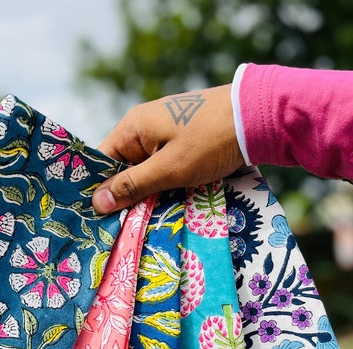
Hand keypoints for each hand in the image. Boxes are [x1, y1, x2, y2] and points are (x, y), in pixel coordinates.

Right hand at [92, 84, 243, 213]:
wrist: (256, 118)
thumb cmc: (209, 142)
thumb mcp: (168, 169)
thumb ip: (132, 186)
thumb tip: (96, 202)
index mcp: (133, 127)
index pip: (102, 161)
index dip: (100, 189)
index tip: (98, 218)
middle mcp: (144, 127)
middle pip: (123, 167)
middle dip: (126, 195)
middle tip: (123, 226)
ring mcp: (164, 132)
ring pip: (145, 170)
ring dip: (147, 192)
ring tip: (145, 219)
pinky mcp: (182, 140)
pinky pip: (163, 166)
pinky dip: (164, 184)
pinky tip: (167, 203)